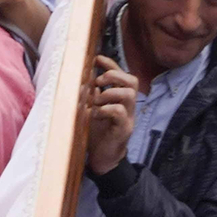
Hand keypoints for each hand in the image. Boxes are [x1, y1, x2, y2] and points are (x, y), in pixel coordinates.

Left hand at [85, 55, 137, 175]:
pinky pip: (120, 112)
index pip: (122, 75)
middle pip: (132, 81)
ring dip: (109, 93)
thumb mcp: (93, 109)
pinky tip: (95, 114)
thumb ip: (92, 95)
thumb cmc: (97, 133)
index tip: (97, 58)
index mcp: (120, 99)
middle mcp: (128, 106)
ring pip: (129, 94)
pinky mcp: (125, 129)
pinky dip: (105, 109)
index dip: (111, 64)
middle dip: (114, 75)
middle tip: (99, 81)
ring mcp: (129, 117)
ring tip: (96, 101)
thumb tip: (83, 78)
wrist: (103, 159)